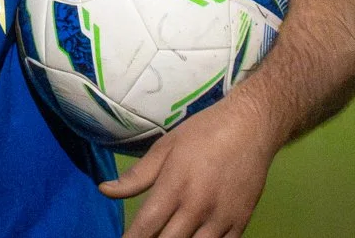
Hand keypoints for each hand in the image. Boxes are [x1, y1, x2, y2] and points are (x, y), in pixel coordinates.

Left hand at [99, 95, 279, 237]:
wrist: (250, 127)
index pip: (146, 226)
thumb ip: (136, 176)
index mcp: (174, 186)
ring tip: (167, 237)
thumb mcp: (165, 148)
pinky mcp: (241, 222)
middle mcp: (197, 207)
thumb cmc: (203, 133)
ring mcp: (221, 218)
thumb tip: (104, 191)